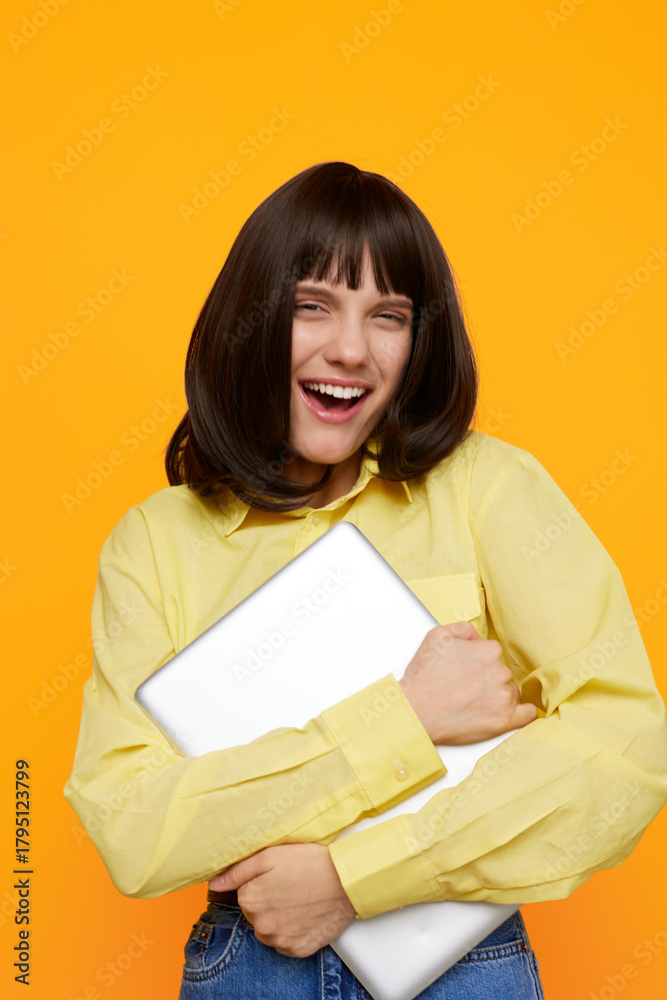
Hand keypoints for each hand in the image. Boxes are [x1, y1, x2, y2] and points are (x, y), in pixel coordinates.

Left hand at [208, 844, 356, 956]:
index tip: (279, 876)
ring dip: (279, 917)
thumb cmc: (309, 863)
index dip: (261, 882)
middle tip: (291, 885)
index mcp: (250, 899)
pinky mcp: (298, 949)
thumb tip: (213, 883)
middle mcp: (261, 925)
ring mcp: (280, 940)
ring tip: (300, 898)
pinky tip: (305, 914)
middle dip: (269, 900)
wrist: (346, 881)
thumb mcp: (270, 855)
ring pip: (270, 929)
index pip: (245, 893)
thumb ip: (237, 870)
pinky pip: (286, 942)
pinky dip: (293, 930)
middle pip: (256, 912)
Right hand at [399, 620, 537, 743]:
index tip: (466, 672)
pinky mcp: (504, 721)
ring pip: (510, 693)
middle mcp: (500, 672)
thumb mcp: (437, 636)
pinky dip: (522, 713)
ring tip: (472, 704)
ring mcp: (503, 697)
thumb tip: (477, 637)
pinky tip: (513, 712)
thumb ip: (464, 630)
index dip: (478, 663)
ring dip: (497, 696)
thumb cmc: (423, 677)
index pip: (492, 654)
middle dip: (486, 680)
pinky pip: (527, 714)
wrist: (415, 710)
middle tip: (464, 689)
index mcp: (488, 651)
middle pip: (502, 674)